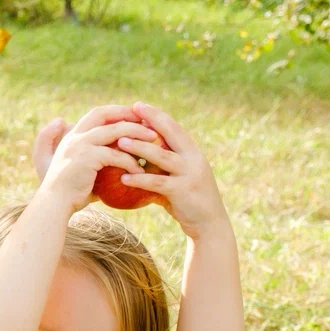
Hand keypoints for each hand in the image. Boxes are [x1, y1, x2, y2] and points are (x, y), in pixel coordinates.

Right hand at [38, 105, 157, 213]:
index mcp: (72, 136)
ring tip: (155, 140)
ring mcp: (79, 146)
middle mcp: (75, 137)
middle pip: (105, 114)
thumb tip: (123, 157)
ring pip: (115, 131)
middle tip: (148, 123)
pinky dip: (130, 161)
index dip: (118, 112)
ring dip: (137, 134)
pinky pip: (116, 155)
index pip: (98, 114)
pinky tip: (140, 170)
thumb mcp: (83, 171)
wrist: (54, 205)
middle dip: (129, 115)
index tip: (136, 117)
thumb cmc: (70, 193)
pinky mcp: (86, 158)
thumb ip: (98, 159)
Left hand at [116, 103, 228, 239]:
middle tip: (131, 110)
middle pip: (171, 134)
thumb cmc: (187, 201)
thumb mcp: (175, 179)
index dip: (157, 116)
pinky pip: (158, 183)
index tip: (139, 105)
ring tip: (120, 142)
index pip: (174, 128)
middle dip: (152, 120)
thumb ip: (160, 167)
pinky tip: (123, 178)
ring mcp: (190, 174)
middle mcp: (193, 159)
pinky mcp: (183, 191)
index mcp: (192, 153)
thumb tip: (135, 158)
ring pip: (162, 156)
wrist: (209, 224)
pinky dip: (140, 179)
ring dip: (140, 148)